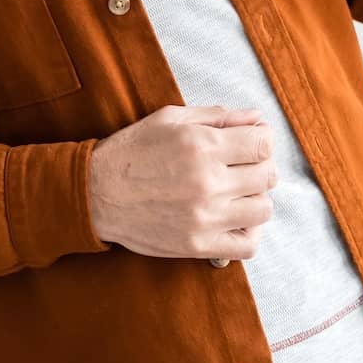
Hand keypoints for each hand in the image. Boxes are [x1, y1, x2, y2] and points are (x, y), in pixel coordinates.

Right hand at [87, 104, 277, 259]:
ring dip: (255, 199)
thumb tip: (256, 117)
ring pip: (263, 210)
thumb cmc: (132, 151)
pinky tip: (232, 220)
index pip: (263, 143)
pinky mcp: (198, 244)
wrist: (95, 194)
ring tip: (235, 194)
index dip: (262, 140)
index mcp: (202, 145)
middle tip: (241, 168)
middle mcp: (207, 181)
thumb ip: (216, 116)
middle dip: (259, 167)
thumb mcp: (169, 119)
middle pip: (267, 176)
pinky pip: (248, 246)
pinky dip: (248, 233)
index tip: (252, 143)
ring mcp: (205, 216)